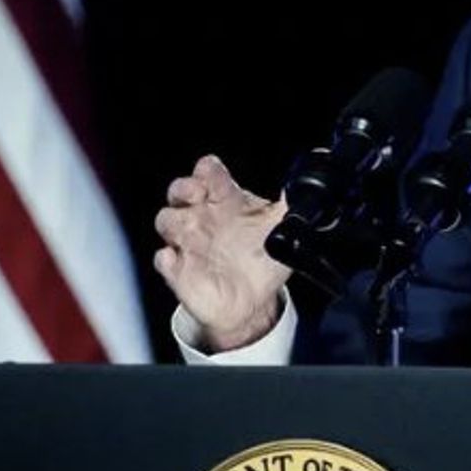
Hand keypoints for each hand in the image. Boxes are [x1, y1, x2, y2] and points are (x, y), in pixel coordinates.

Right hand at [153, 155, 289, 351]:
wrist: (253, 300)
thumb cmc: (262, 259)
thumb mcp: (282, 227)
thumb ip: (293, 205)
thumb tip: (306, 188)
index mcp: (226, 202)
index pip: (210, 174)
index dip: (208, 170)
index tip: (212, 173)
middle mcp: (204, 217)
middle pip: (179, 191)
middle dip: (183, 187)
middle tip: (197, 193)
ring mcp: (188, 242)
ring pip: (167, 220)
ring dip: (175, 221)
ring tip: (191, 228)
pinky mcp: (179, 270)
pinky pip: (164, 260)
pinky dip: (168, 259)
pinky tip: (177, 258)